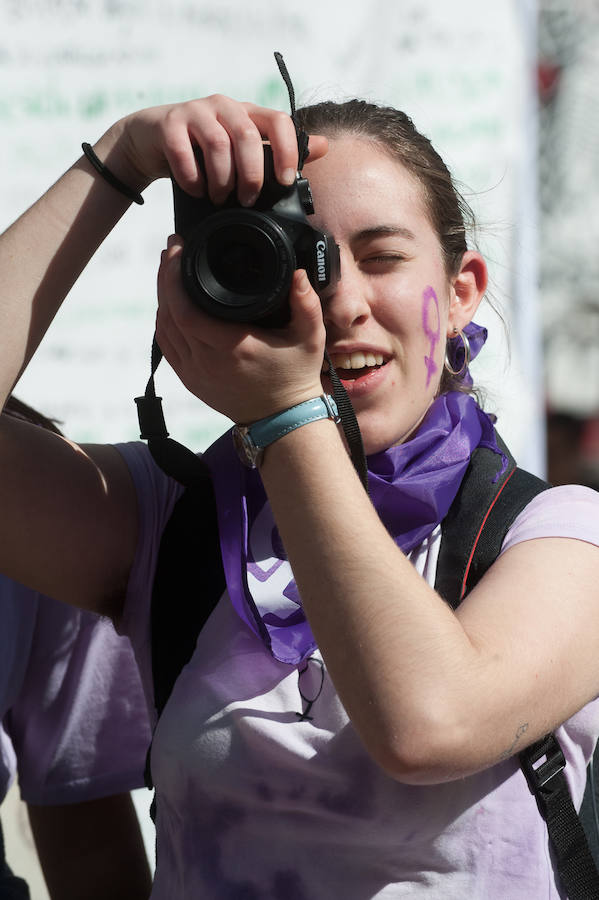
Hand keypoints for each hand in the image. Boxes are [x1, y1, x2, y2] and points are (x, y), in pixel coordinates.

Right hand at [100, 95, 327, 204]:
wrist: (153, 141)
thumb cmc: (203, 150)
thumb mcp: (244, 150)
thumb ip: (280, 149)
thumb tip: (323, 146)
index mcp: (248, 113)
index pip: (278, 121)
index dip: (286, 152)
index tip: (285, 181)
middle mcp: (225, 107)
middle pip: (248, 136)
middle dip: (251, 175)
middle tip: (247, 200)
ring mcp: (196, 112)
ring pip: (218, 145)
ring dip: (221, 180)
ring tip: (219, 198)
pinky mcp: (171, 124)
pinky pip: (185, 152)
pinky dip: (192, 178)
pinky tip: (195, 189)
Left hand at [155, 236, 325, 423]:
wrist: (282, 420)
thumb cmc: (296, 376)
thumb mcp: (310, 338)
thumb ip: (307, 304)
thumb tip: (299, 273)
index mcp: (233, 346)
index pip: (186, 309)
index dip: (174, 277)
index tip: (178, 249)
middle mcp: (207, 361)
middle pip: (168, 313)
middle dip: (166, 277)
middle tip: (172, 250)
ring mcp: (195, 373)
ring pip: (163, 329)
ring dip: (162, 298)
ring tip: (170, 271)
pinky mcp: (190, 381)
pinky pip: (166, 347)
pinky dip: (163, 322)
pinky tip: (169, 304)